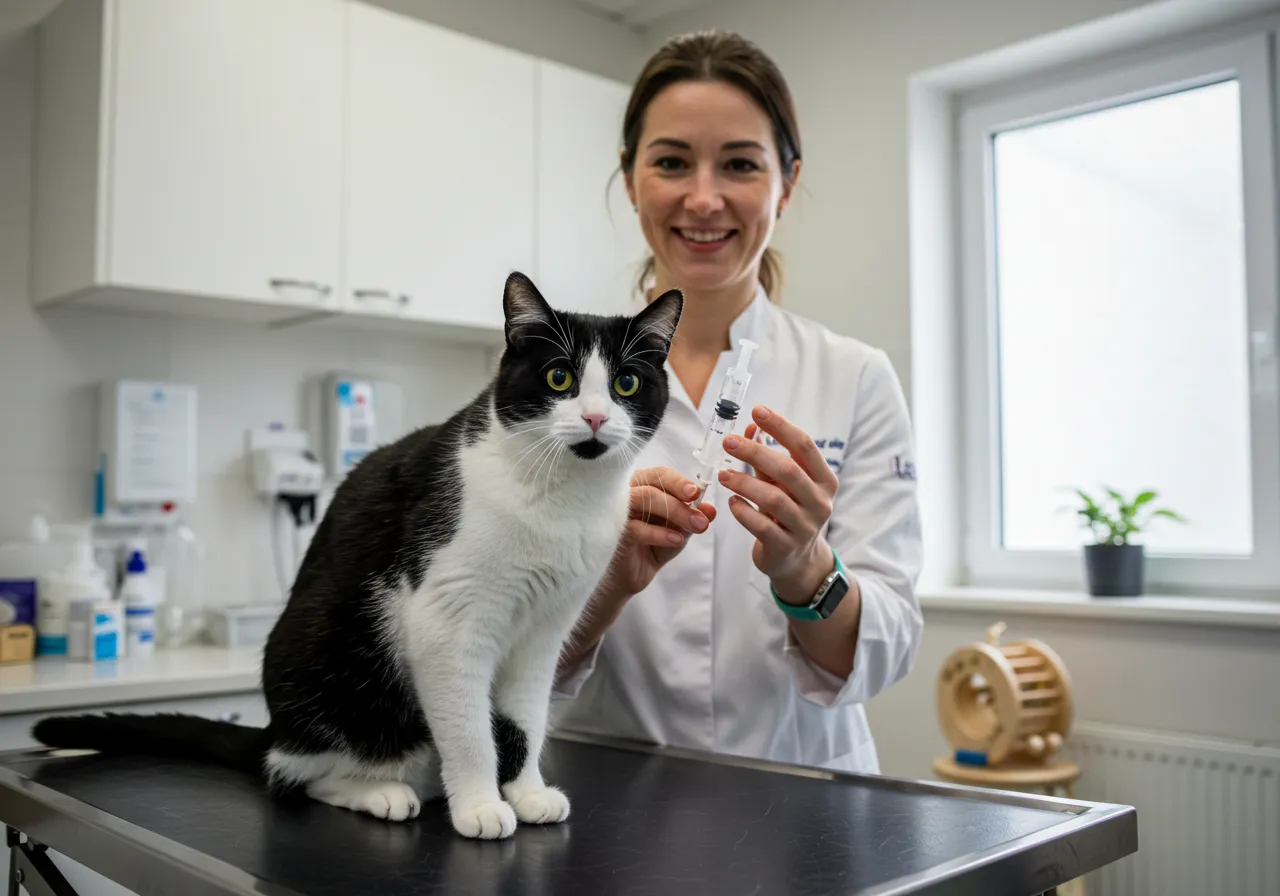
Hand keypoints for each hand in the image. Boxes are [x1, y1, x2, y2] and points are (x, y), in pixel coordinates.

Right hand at [603, 466, 715, 600]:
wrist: (632, 575)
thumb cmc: (652, 546)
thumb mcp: (679, 531)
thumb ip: (693, 518)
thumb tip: (710, 509)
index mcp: (644, 485)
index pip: (662, 475)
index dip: (680, 482)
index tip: (697, 493)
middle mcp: (628, 491)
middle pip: (654, 484)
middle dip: (681, 502)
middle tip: (701, 519)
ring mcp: (618, 509)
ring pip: (645, 498)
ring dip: (675, 512)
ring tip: (695, 527)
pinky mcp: (613, 530)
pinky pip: (635, 526)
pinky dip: (659, 533)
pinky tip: (676, 540)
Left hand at [718, 406, 839, 603]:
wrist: (796, 560)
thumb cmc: (788, 511)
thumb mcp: (783, 483)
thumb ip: (769, 457)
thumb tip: (751, 425)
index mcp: (824, 480)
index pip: (804, 446)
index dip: (780, 426)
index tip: (756, 410)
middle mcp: (820, 502)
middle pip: (788, 470)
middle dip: (756, 452)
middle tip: (729, 441)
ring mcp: (805, 527)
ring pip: (774, 499)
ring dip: (744, 483)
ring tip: (723, 474)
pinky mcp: (786, 547)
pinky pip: (762, 527)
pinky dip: (744, 512)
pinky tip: (731, 503)